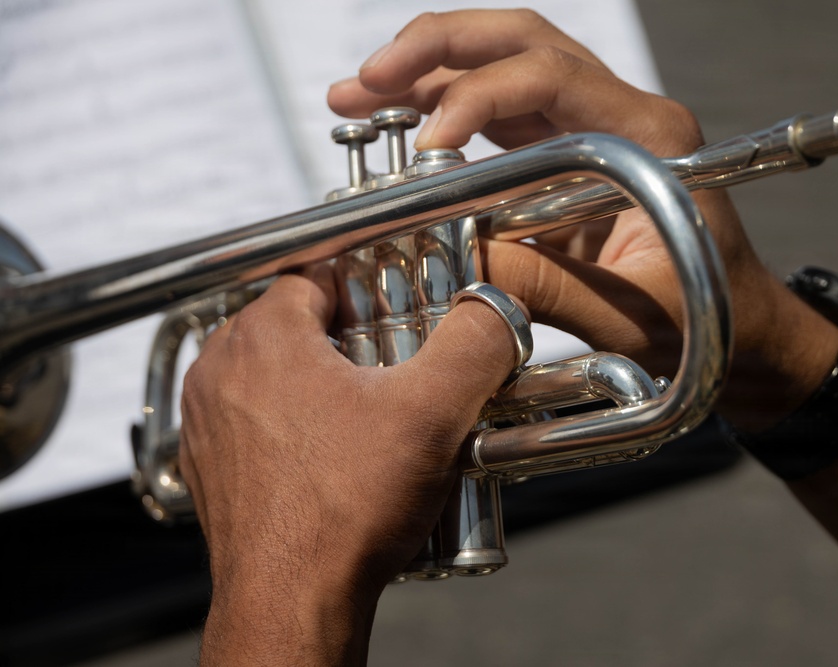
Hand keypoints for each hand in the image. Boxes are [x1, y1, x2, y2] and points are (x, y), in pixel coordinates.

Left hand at [179, 265, 520, 663]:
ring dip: (314, 383)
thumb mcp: (432, 413)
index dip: (363, 291)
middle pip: (291, 325)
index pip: (313, 277)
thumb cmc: (341, 513)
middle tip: (392, 369)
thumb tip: (496, 312)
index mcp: (262, 337)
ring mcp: (208, 422)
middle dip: (342, 338)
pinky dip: (290, 426)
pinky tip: (333, 458)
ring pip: (269, 373)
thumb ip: (474, 345)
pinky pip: (253, 422)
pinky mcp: (210, 468)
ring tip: (367, 417)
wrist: (291, 602)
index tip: (396, 315)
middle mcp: (221, 371)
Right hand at [329, 9, 837, 429]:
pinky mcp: (569, 156)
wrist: (741, 324)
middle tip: (365, 80)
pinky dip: (446, 115)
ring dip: (428, 75)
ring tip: (355, 96)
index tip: (425, 145)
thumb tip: (453, 260)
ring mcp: (594, 129)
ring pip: (504, 68)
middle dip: (437, 51)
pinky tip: (398, 127)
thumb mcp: (626, 312)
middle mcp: (622, 114)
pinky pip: (502, 118)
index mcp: (651, 136)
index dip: (478, 98)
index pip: (551, 77)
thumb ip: (544, 286)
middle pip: (522, 43)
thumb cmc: (707, 317)